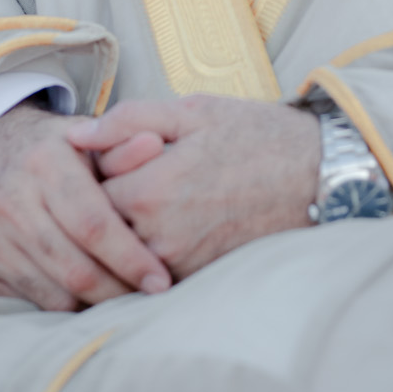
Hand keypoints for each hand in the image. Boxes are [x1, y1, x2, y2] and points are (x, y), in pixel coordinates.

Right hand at [0, 101, 172, 310]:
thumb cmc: (54, 152)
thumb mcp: (88, 139)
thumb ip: (123, 148)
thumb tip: (154, 146)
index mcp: (43, 163)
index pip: (94, 225)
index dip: (131, 258)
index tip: (161, 281)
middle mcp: (10, 201)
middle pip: (75, 269)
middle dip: (119, 291)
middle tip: (149, 300)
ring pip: (54, 294)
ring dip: (94, 305)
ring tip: (122, 298)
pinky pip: (31, 303)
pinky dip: (63, 306)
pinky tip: (85, 297)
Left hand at [65, 95, 320, 279]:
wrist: (317, 177)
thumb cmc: (256, 136)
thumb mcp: (192, 112)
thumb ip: (127, 120)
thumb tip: (74, 138)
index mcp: (150, 192)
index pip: (87, 191)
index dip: (96, 170)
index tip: (119, 153)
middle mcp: (158, 238)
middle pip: (100, 227)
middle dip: (107, 202)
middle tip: (136, 173)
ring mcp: (179, 265)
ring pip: (123, 252)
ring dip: (126, 228)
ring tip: (160, 195)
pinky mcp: (198, 279)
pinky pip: (152, 269)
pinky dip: (149, 250)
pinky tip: (176, 219)